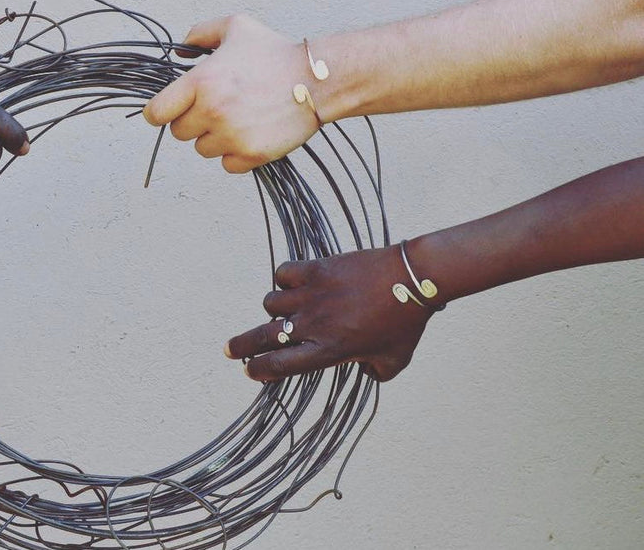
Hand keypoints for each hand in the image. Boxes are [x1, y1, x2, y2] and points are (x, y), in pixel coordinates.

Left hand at [142, 15, 319, 172]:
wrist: (317, 79)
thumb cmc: (276, 53)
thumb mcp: (235, 27)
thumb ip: (199, 34)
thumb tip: (179, 51)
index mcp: (200, 82)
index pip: (156, 113)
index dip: (161, 111)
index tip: (171, 109)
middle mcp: (211, 111)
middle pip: (179, 132)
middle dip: (193, 121)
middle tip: (218, 107)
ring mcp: (231, 136)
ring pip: (202, 149)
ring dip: (215, 138)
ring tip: (239, 117)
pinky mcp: (250, 155)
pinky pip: (227, 165)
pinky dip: (235, 154)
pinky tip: (251, 133)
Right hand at [224, 247, 435, 381]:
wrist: (413, 278)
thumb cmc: (406, 323)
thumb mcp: (394, 361)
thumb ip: (375, 373)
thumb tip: (364, 371)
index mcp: (328, 351)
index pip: (279, 366)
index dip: (260, 371)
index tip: (251, 371)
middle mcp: (313, 325)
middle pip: (263, 337)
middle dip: (241, 346)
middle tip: (230, 350)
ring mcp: (310, 295)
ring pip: (271, 303)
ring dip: (275, 309)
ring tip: (287, 310)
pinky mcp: (315, 269)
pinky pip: (283, 274)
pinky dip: (284, 279)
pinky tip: (296, 282)